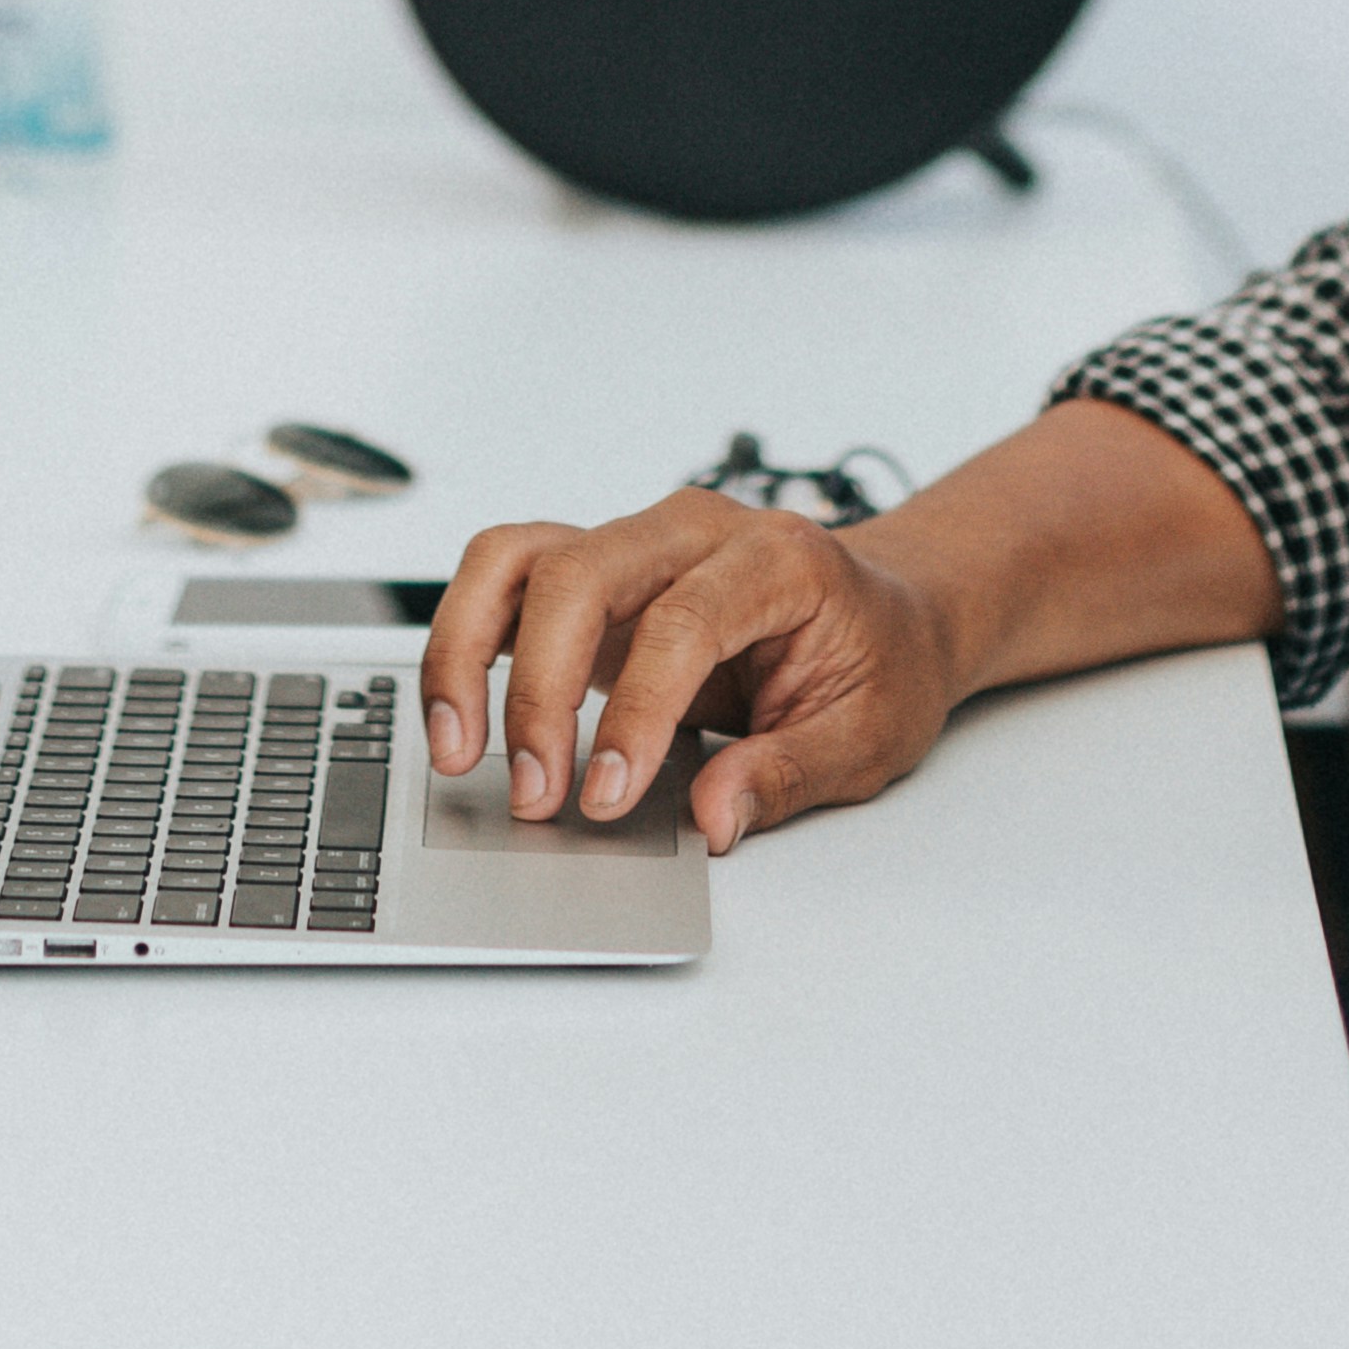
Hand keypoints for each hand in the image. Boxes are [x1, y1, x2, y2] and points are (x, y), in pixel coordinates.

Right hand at [419, 488, 958, 857]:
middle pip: (580, 574)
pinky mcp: (596, 573)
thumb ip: (786, 775)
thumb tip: (712, 818)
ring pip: (518, 557)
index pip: (682, 622)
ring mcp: (637, 543)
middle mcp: (694, 531)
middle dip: (539, 691)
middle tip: (536, 798)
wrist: (891, 615)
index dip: (634, 714)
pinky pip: (507, 576)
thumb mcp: (867, 737)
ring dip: (468, 650)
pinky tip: (460, 713)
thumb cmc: (881, 664)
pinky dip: (467, 637)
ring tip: (458, 750)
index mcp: (777, 559)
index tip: (605, 797)